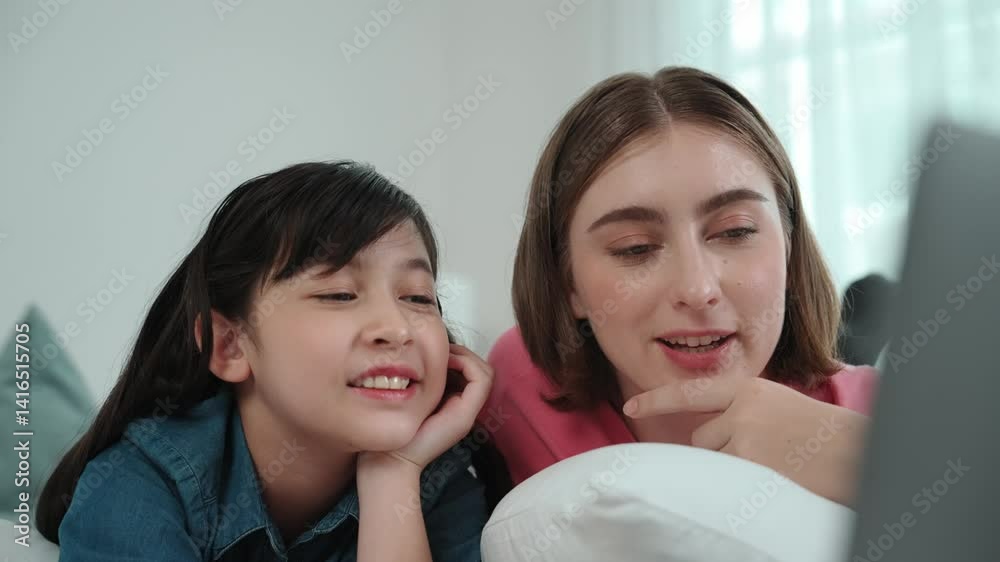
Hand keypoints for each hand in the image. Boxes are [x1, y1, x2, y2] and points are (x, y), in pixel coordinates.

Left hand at [361, 344, 493, 473]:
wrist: (392, 460)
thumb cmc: (395, 431)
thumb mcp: (411, 399)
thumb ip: (422, 382)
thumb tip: (423, 354)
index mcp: (453, 404)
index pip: (472, 371)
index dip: (460, 355)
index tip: (436, 351)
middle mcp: (465, 408)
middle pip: (482, 370)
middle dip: (465, 353)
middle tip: (442, 349)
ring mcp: (468, 412)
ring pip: (486, 373)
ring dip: (467, 356)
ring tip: (444, 355)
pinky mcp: (466, 415)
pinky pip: (481, 380)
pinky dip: (467, 364)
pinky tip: (445, 362)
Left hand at [623, 376, 869, 505]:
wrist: (859, 454)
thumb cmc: (822, 437)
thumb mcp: (779, 407)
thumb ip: (744, 410)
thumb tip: (705, 433)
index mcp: (751, 388)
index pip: (693, 392)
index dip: (658, 399)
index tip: (630, 404)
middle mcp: (742, 406)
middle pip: (702, 438)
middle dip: (721, 451)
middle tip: (763, 456)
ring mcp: (745, 434)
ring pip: (713, 460)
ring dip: (733, 467)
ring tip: (773, 465)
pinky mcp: (750, 461)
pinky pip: (725, 479)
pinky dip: (741, 485)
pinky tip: (772, 477)